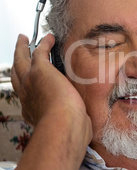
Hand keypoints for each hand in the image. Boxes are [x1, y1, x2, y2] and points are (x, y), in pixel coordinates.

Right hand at [0, 34, 91, 169]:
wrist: (63, 125)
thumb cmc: (68, 132)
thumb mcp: (69, 128)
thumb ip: (75, 125)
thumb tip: (86, 128)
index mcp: (33, 111)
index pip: (28, 96)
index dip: (28, 88)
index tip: (33, 85)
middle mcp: (27, 96)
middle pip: (17, 75)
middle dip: (18, 63)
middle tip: (19, 53)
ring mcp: (30, 82)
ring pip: (21, 60)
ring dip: (22, 49)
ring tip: (24, 40)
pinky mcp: (40, 70)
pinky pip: (39, 50)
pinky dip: (44, 43)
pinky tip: (49, 37)